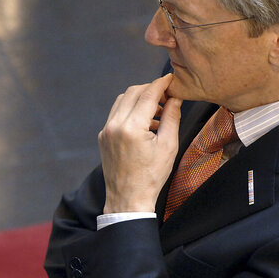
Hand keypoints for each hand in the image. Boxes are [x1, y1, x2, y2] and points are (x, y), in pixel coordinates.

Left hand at [98, 73, 181, 213]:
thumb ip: (172, 117)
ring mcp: (106, 130)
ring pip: (122, 100)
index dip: (161, 83)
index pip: (148, 94)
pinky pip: (116, 113)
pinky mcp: (103, 136)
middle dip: (150, 89)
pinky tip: (146, 121)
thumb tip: (175, 97)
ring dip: (139, 99)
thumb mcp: (168, 146)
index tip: (171, 78)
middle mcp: (115, 125)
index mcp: (132, 128)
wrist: (128, 199)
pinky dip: (130, 110)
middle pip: (132, 92)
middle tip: (167, 94)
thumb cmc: (151, 176)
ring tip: (158, 109)